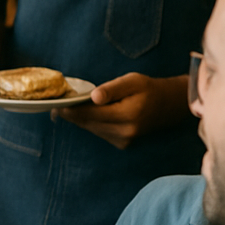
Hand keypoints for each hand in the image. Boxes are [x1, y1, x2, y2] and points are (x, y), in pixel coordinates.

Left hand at [58, 73, 188, 149]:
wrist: (168, 105)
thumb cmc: (148, 89)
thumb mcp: (132, 81)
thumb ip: (112, 89)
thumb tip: (93, 97)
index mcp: (127, 115)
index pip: (90, 114)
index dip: (71, 109)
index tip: (56, 103)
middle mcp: (124, 132)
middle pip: (87, 123)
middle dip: (71, 113)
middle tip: (56, 103)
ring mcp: (123, 140)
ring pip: (91, 128)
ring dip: (79, 118)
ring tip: (67, 106)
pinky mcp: (122, 144)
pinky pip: (98, 132)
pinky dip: (90, 122)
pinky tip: (85, 113)